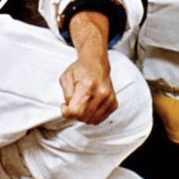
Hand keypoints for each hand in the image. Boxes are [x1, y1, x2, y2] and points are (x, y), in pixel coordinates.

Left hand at [59, 9, 116, 123]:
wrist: (97, 59)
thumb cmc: (78, 67)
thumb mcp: (66, 77)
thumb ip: (66, 93)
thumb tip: (68, 108)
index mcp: (87, 84)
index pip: (75, 111)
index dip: (66, 111)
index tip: (63, 105)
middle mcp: (101, 91)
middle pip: (83, 117)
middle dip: (74, 111)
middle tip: (72, 101)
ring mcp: (109, 97)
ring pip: (93, 119)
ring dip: (84, 113)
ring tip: (81, 100)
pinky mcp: (114, 102)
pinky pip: (101, 117)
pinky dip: (93, 113)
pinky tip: (90, 102)